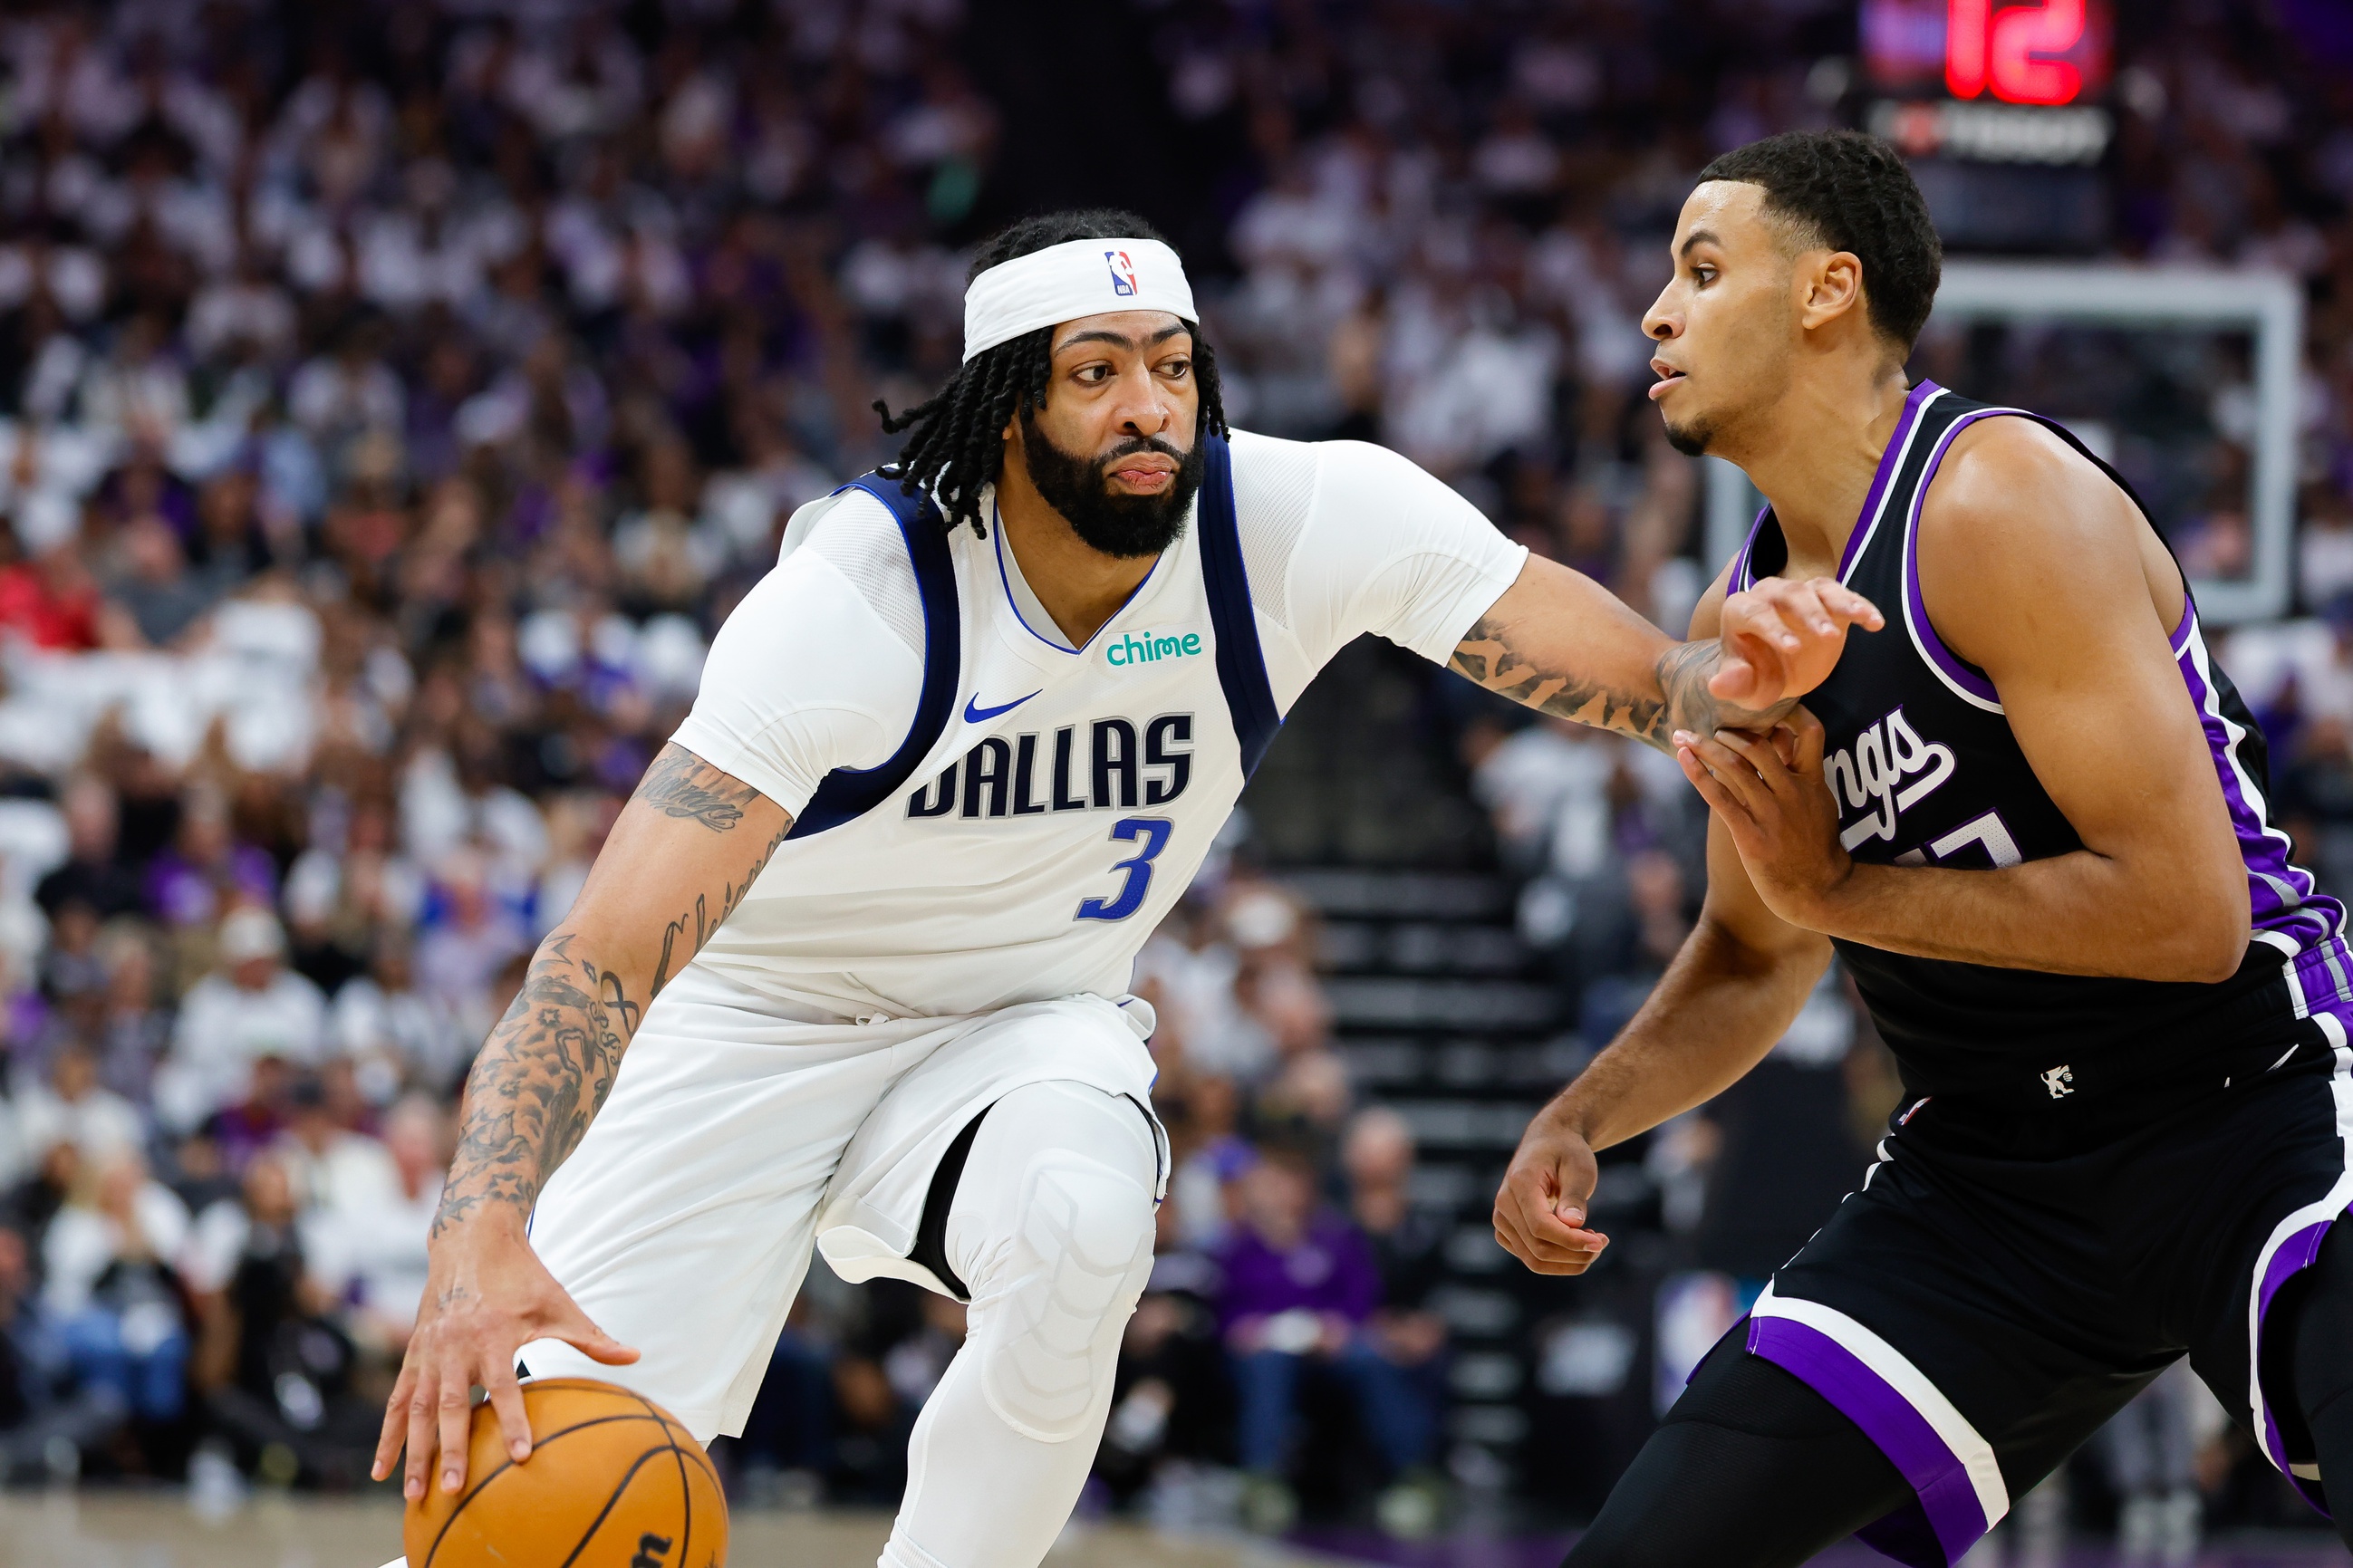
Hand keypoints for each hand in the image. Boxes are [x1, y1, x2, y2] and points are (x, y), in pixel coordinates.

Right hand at [372, 1217, 637, 1499]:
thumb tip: (634, 1357)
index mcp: (494, 1334)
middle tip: (455, 1489)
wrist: (471, 1239)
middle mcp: (456, 1345)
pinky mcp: (413, 1354)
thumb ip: (591, 1337)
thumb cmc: (522, 1275)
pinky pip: (398, 1400)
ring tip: (412, 1494)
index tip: (521, 1457)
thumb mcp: (558, 1303)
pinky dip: (389, 1435)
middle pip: (453, 1405)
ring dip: (415, 1452)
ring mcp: (430, 1351)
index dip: (513, 1422)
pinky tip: (382, 1469)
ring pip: (419, 1409)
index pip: (505, 1386)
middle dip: (452, 1449)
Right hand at [1494, 1105, 1607, 1275]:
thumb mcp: (1579, 1167)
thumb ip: (1575, 1196)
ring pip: (1534, 1260)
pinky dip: (1558, 1260)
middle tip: (1602, 1242)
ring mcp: (1502, 1220)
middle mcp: (1504, 1204)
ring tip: (1594, 1242)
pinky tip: (1577, 1242)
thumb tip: (1572, 1224)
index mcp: (1519, 1183)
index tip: (1599, 1241)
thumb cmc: (1566, 1152)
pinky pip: (1531, 1258)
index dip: (1571, 1241)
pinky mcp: (1507, 1232)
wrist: (1548, 1143)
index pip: (1541, 1226)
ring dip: (1568, 1261)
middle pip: (1537, 1248)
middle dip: (1575, 1254)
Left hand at [1674, 709, 1850, 925]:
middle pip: (1758, 746)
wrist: (1820, 892)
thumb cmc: (1818, 850)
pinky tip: (1683, 758)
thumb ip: (1806, 776)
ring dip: (1705, 746)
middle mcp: (1792, 793)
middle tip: (1711, 727)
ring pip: (1734, 767)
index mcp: (1813, 782)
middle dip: (1730, 732)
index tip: (1765, 706)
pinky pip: (1719, 798)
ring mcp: (1771, 814)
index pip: (1810, 733)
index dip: (1790, 713)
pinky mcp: (1751, 836)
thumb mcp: (1822, 806)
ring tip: (1685, 737)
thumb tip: (1789, 747)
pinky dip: (1698, 774)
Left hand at [1712, 578, 1882, 709]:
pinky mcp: (1826, 598)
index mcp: (1740, 611)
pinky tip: (1876, 623)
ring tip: (1861, 618)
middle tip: (1828, 636)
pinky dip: (1860, 606)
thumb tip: (1717, 686)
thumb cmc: (1757, 678)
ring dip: (1839, 603)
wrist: (1779, 672)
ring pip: (1818, 589)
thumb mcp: (1745, 688)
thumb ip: (1733, 685)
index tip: (1794, 649)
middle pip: (1789, 593)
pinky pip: (1844, 595)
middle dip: (1809, 613)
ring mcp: (1799, 593)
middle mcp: (1768, 594)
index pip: (1755, 614)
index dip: (1774, 629)